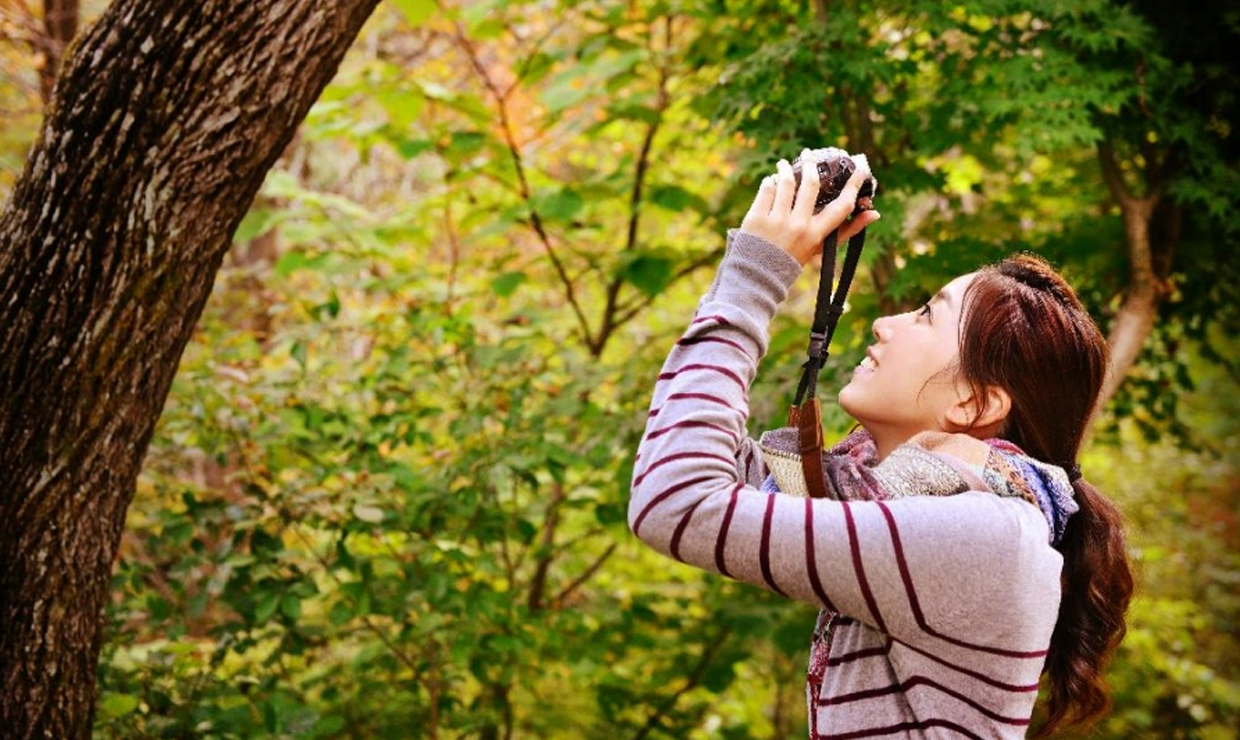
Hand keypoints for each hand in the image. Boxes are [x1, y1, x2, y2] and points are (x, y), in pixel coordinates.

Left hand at [739, 151, 880, 266]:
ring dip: (786, 168)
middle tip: (809, 153)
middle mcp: (798, 226)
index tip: (860, 166)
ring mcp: (775, 221)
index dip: (854, 184)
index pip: (841, 206)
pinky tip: (772, 180)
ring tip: (784, 164)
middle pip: (810, 184)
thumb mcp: (821, 247)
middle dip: (811, 164)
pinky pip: (766, 189)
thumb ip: (847, 230)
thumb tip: (875, 213)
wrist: (758, 274)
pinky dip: (770, 181)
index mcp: (816, 234)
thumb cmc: (794, 258)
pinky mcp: (756, 218)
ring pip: (785, 182)